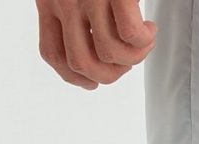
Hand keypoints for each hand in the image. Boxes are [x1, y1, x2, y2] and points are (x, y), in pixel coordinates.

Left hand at [37, 0, 156, 89]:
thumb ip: (74, 15)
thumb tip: (95, 52)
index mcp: (49, 1)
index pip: (52, 54)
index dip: (74, 78)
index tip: (92, 82)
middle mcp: (64, 1)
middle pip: (81, 63)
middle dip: (109, 75)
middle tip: (126, 62)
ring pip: (108, 53)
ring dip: (133, 57)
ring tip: (144, 41)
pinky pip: (130, 34)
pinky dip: (144, 40)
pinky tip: (149, 28)